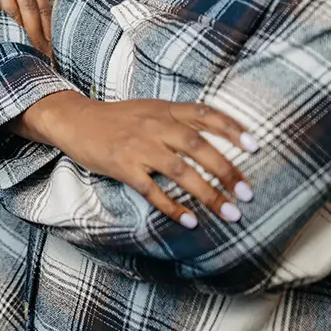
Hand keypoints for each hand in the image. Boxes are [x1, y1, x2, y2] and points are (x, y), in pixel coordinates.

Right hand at [20, 91, 257, 227]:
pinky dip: (173, 207)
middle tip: (248, 192)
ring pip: (180, 171)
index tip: (256, 145)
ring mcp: (138, 146)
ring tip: (231, 213)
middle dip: (226, 170)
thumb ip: (178, 120)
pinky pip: (152, 190)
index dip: (232, 128)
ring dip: (208, 194)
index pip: (205, 114)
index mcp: (164, 109)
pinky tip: (191, 221)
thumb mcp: (149, 110)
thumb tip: (216, 137)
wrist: (74, 120)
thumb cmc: (117, 119)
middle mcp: (155, 125)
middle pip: (198, 146)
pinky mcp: (123, 166)